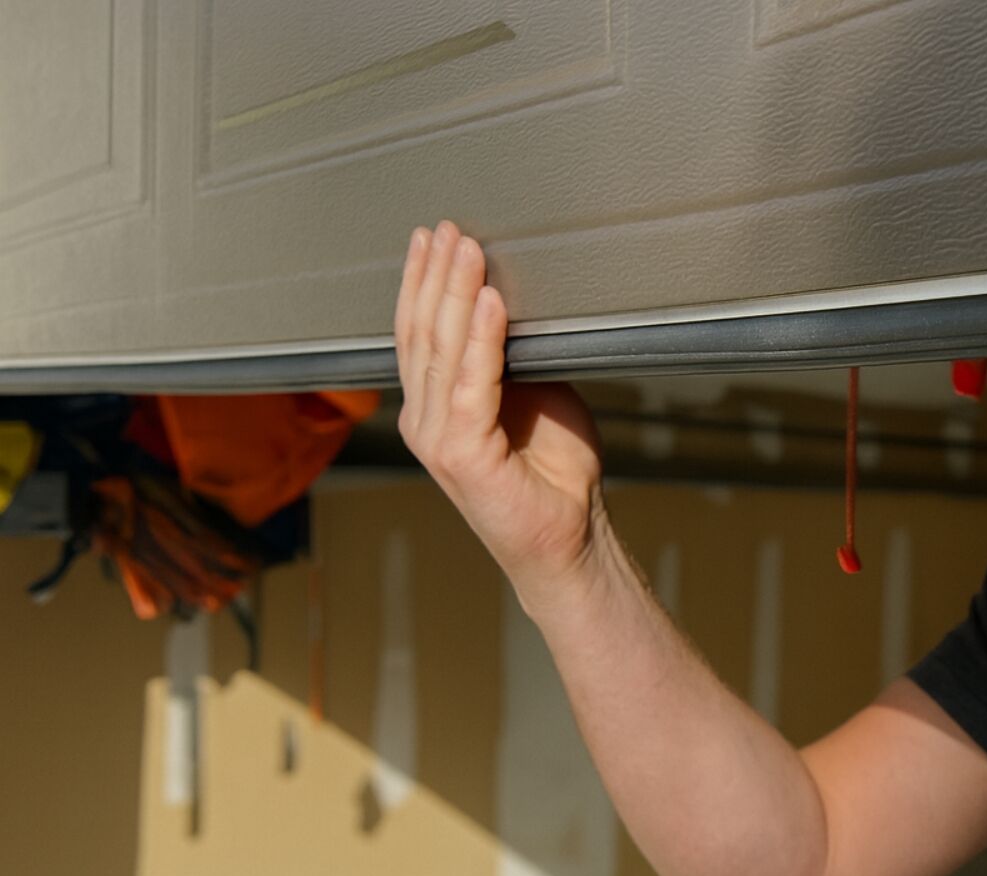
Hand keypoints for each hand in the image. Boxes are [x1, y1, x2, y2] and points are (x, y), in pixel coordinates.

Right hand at [395, 221, 606, 597]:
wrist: (568, 535)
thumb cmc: (553, 471)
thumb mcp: (532, 394)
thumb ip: (512, 356)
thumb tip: (515, 300)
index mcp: (433, 407)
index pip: (417, 333)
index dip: (422, 282)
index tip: (432, 237)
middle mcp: (426, 420)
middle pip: (421, 333)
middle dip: (434, 275)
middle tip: (449, 229)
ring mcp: (439, 439)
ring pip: (440, 352)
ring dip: (454, 294)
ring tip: (468, 249)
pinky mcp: (465, 456)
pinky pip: (472, 386)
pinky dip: (482, 341)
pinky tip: (490, 303)